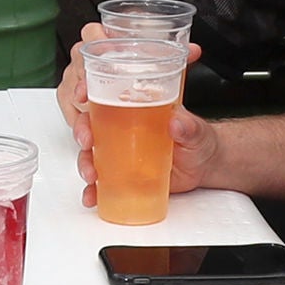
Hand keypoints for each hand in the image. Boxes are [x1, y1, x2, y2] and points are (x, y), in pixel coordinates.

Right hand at [57, 22, 218, 205]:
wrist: (203, 165)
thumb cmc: (198, 138)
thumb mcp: (196, 129)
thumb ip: (189, 126)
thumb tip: (177, 122)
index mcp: (136, 104)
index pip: (105, 90)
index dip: (87, 88)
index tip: (81, 93)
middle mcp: (122, 126)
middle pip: (90, 122)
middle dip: (81, 129)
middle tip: (86, 140)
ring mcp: (119, 150)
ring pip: (90, 152)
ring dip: (84, 162)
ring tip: (91, 175)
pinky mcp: (122, 172)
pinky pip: (101, 180)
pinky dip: (93, 189)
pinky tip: (92, 195)